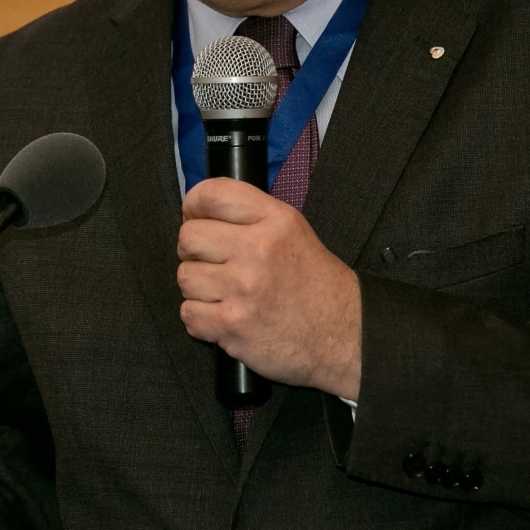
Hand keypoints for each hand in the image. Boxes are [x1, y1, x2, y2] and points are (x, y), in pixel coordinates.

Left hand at [176, 177, 361, 399]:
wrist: (344, 335)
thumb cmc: (313, 283)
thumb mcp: (293, 230)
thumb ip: (250, 215)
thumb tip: (198, 212)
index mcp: (275, 220)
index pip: (212, 194)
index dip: (194, 205)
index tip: (197, 218)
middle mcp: (258, 249)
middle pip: (189, 237)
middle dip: (194, 251)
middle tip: (214, 263)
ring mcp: (244, 289)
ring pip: (185, 277)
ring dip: (199, 288)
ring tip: (224, 294)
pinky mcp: (233, 325)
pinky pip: (188, 314)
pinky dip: (200, 319)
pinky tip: (223, 317)